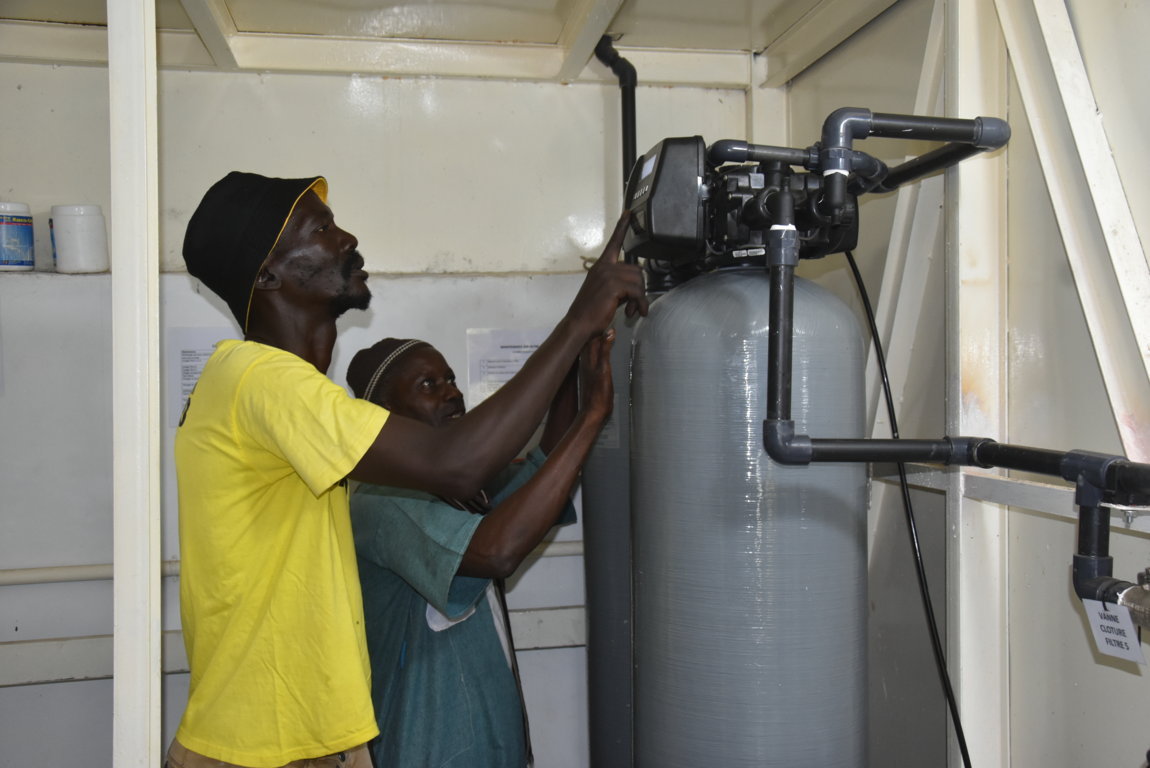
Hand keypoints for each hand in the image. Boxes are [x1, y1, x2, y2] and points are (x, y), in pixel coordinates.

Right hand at [567, 211, 647, 337]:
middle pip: (636, 269)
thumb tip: (635, 287)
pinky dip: (641, 304)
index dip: (622, 226)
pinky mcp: (614, 285)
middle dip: (639, 289)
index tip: (628, 212)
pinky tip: (636, 312)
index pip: (613, 242)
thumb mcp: (604, 292)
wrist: (579, 324)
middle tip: (634, 305)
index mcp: (601, 266)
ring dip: (640, 299)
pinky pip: (637, 292)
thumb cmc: (590, 312)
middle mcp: (604, 267)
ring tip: (633, 310)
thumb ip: (617, 284)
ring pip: (638, 281)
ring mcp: (608, 275)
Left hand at [578, 328, 614, 421]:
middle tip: (603, 321)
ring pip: (589, 349)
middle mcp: (585, 362)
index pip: (592, 337)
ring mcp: (586, 370)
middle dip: (595, 331)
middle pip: (589, 341)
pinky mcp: (589, 377)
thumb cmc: (599, 395)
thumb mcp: (605, 370)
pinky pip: (591, 358)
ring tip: (602, 332)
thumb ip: (605, 351)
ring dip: (595, 340)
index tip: (605, 316)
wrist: (593, 413)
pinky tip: (599, 352)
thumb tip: (608, 332)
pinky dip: (596, 351)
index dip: (597, 326)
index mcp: (588, 359)